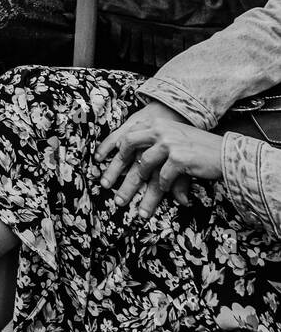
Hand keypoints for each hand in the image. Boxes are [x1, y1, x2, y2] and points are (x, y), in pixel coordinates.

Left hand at [96, 105, 223, 220]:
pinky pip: (163, 177)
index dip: (113, 153)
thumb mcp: (175, 141)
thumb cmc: (200, 150)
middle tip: (109, 190)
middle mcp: (160, 130)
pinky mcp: (178, 157)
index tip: (102, 169)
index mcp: (156, 124)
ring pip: (144, 166)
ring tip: (140, 207)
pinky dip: (164, 187)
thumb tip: (133, 163)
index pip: (127, 136)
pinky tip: (172, 194)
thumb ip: (153, 147)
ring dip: (142, 189)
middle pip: (129, 148)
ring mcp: (169, 142)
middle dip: (118, 171)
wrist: (228, 154)